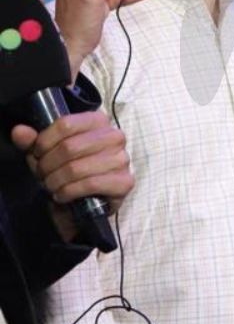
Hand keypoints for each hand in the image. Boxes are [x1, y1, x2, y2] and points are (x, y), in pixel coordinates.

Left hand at [10, 112, 132, 241]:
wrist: (85, 202)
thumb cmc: (66, 171)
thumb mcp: (46, 154)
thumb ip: (32, 141)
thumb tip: (19, 131)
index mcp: (98, 121)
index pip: (66, 124)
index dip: (44, 142)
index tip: (37, 154)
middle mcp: (115, 136)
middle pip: (69, 147)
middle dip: (48, 165)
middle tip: (42, 175)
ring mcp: (122, 159)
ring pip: (76, 168)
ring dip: (56, 181)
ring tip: (52, 186)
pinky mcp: (124, 182)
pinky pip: (89, 185)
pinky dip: (68, 192)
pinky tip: (62, 195)